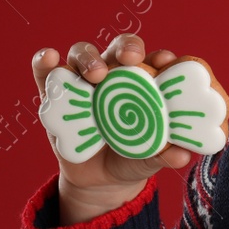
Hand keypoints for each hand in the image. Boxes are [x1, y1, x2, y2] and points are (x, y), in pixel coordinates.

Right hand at [30, 33, 194, 216]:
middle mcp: (114, 75)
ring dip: (88, 57)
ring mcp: (82, 82)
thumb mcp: (150, 159)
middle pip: (118, 49)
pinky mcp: (53, 94)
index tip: (165, 62)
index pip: (153, 61)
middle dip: (125, 48)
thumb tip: (183, 157)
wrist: (99, 180)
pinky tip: (49, 59)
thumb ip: (166, 154)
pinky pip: (46, 72)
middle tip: (130, 59)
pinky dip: (45, 61)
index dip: (160, 57)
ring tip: (95, 74)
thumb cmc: (133, 158)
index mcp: (144, 83)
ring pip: (83, 54)